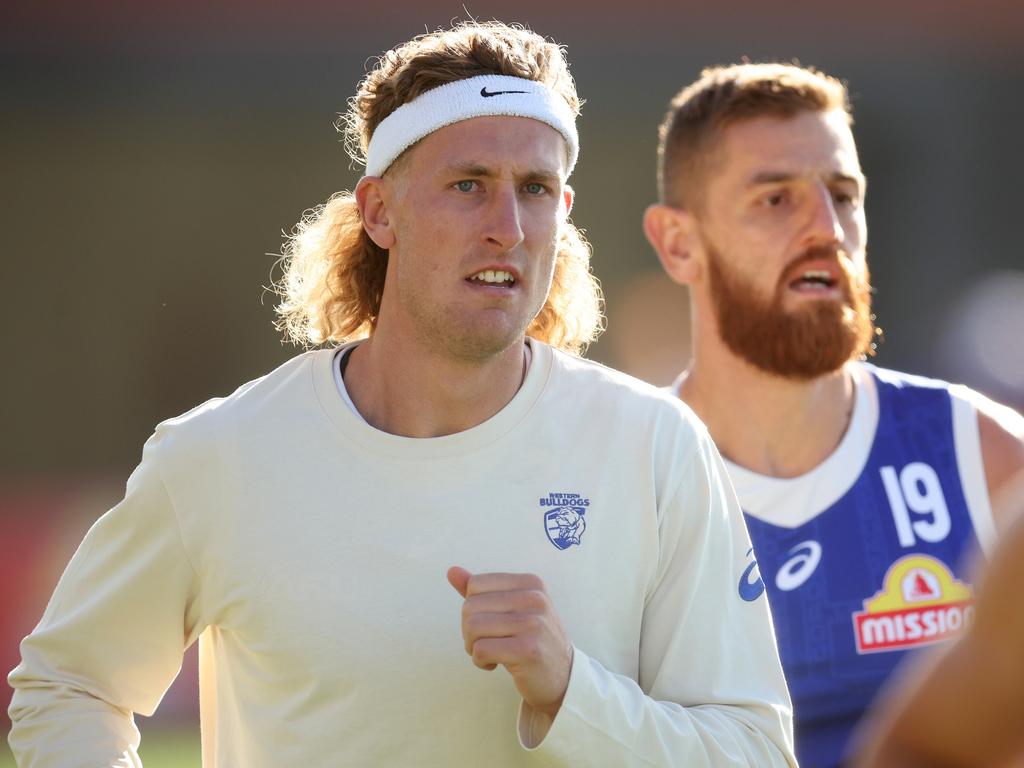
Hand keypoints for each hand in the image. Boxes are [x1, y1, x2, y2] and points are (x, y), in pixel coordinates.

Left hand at [447, 566, 572, 717]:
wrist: (562, 677)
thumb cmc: (530, 641)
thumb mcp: (511, 610)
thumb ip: (482, 591)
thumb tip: (452, 571)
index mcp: (530, 583)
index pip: (476, 584)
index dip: (472, 608)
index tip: (489, 624)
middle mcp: (534, 599)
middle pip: (470, 606)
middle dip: (469, 630)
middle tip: (487, 643)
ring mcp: (534, 624)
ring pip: (472, 627)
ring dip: (473, 647)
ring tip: (490, 653)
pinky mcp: (528, 650)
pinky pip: (481, 650)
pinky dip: (480, 661)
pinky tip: (495, 665)